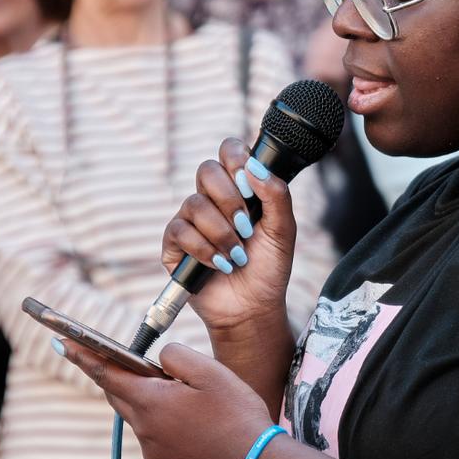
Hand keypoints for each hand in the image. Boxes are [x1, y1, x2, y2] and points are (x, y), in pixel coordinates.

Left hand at [55, 339, 271, 458]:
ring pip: (138, 415)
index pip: (107, 373)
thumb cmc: (238, 417)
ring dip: (144, 398)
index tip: (62, 342)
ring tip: (173, 389)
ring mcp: (154, 452)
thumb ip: (175, 357)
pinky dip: (160, 420)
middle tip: (115, 358)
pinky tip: (188, 417)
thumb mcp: (210, 372)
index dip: (84, 356)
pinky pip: (153, 435)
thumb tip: (158, 361)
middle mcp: (145, 430)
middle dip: (115, 375)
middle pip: (119, 395)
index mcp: (151, 403)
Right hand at [162, 138, 297, 337]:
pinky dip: (204, 249)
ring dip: (221, 233)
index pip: (228, 151)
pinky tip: (219, 264)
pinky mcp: (174, 244)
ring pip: (194, 204)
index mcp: (238, 188)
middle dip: (230, 199)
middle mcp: (212, 199)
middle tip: (246, 227)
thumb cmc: (269, 268)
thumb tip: (253, 167)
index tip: (250, 185)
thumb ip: (276, 194)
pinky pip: (179, 230)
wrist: (253, 307)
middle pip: (206, 170)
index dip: (236, 159)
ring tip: (237, 255)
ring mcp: (191, 220)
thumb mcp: (283, 230)